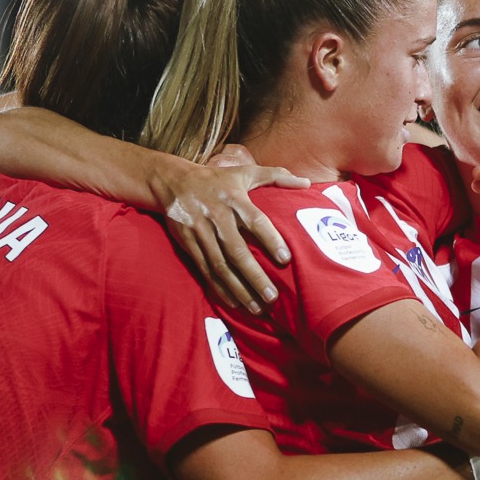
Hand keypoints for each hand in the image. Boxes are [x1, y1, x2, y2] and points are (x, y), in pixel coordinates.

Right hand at [153, 160, 310, 314]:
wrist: (173, 182)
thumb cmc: (217, 179)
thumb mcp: (244, 172)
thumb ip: (276, 176)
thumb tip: (306, 182)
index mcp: (235, 200)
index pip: (255, 221)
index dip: (270, 239)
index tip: (286, 259)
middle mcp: (217, 217)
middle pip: (237, 251)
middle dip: (255, 276)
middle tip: (272, 296)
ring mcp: (201, 232)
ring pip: (221, 266)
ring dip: (239, 289)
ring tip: (257, 308)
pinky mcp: (189, 244)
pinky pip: (205, 270)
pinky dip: (219, 288)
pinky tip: (234, 303)